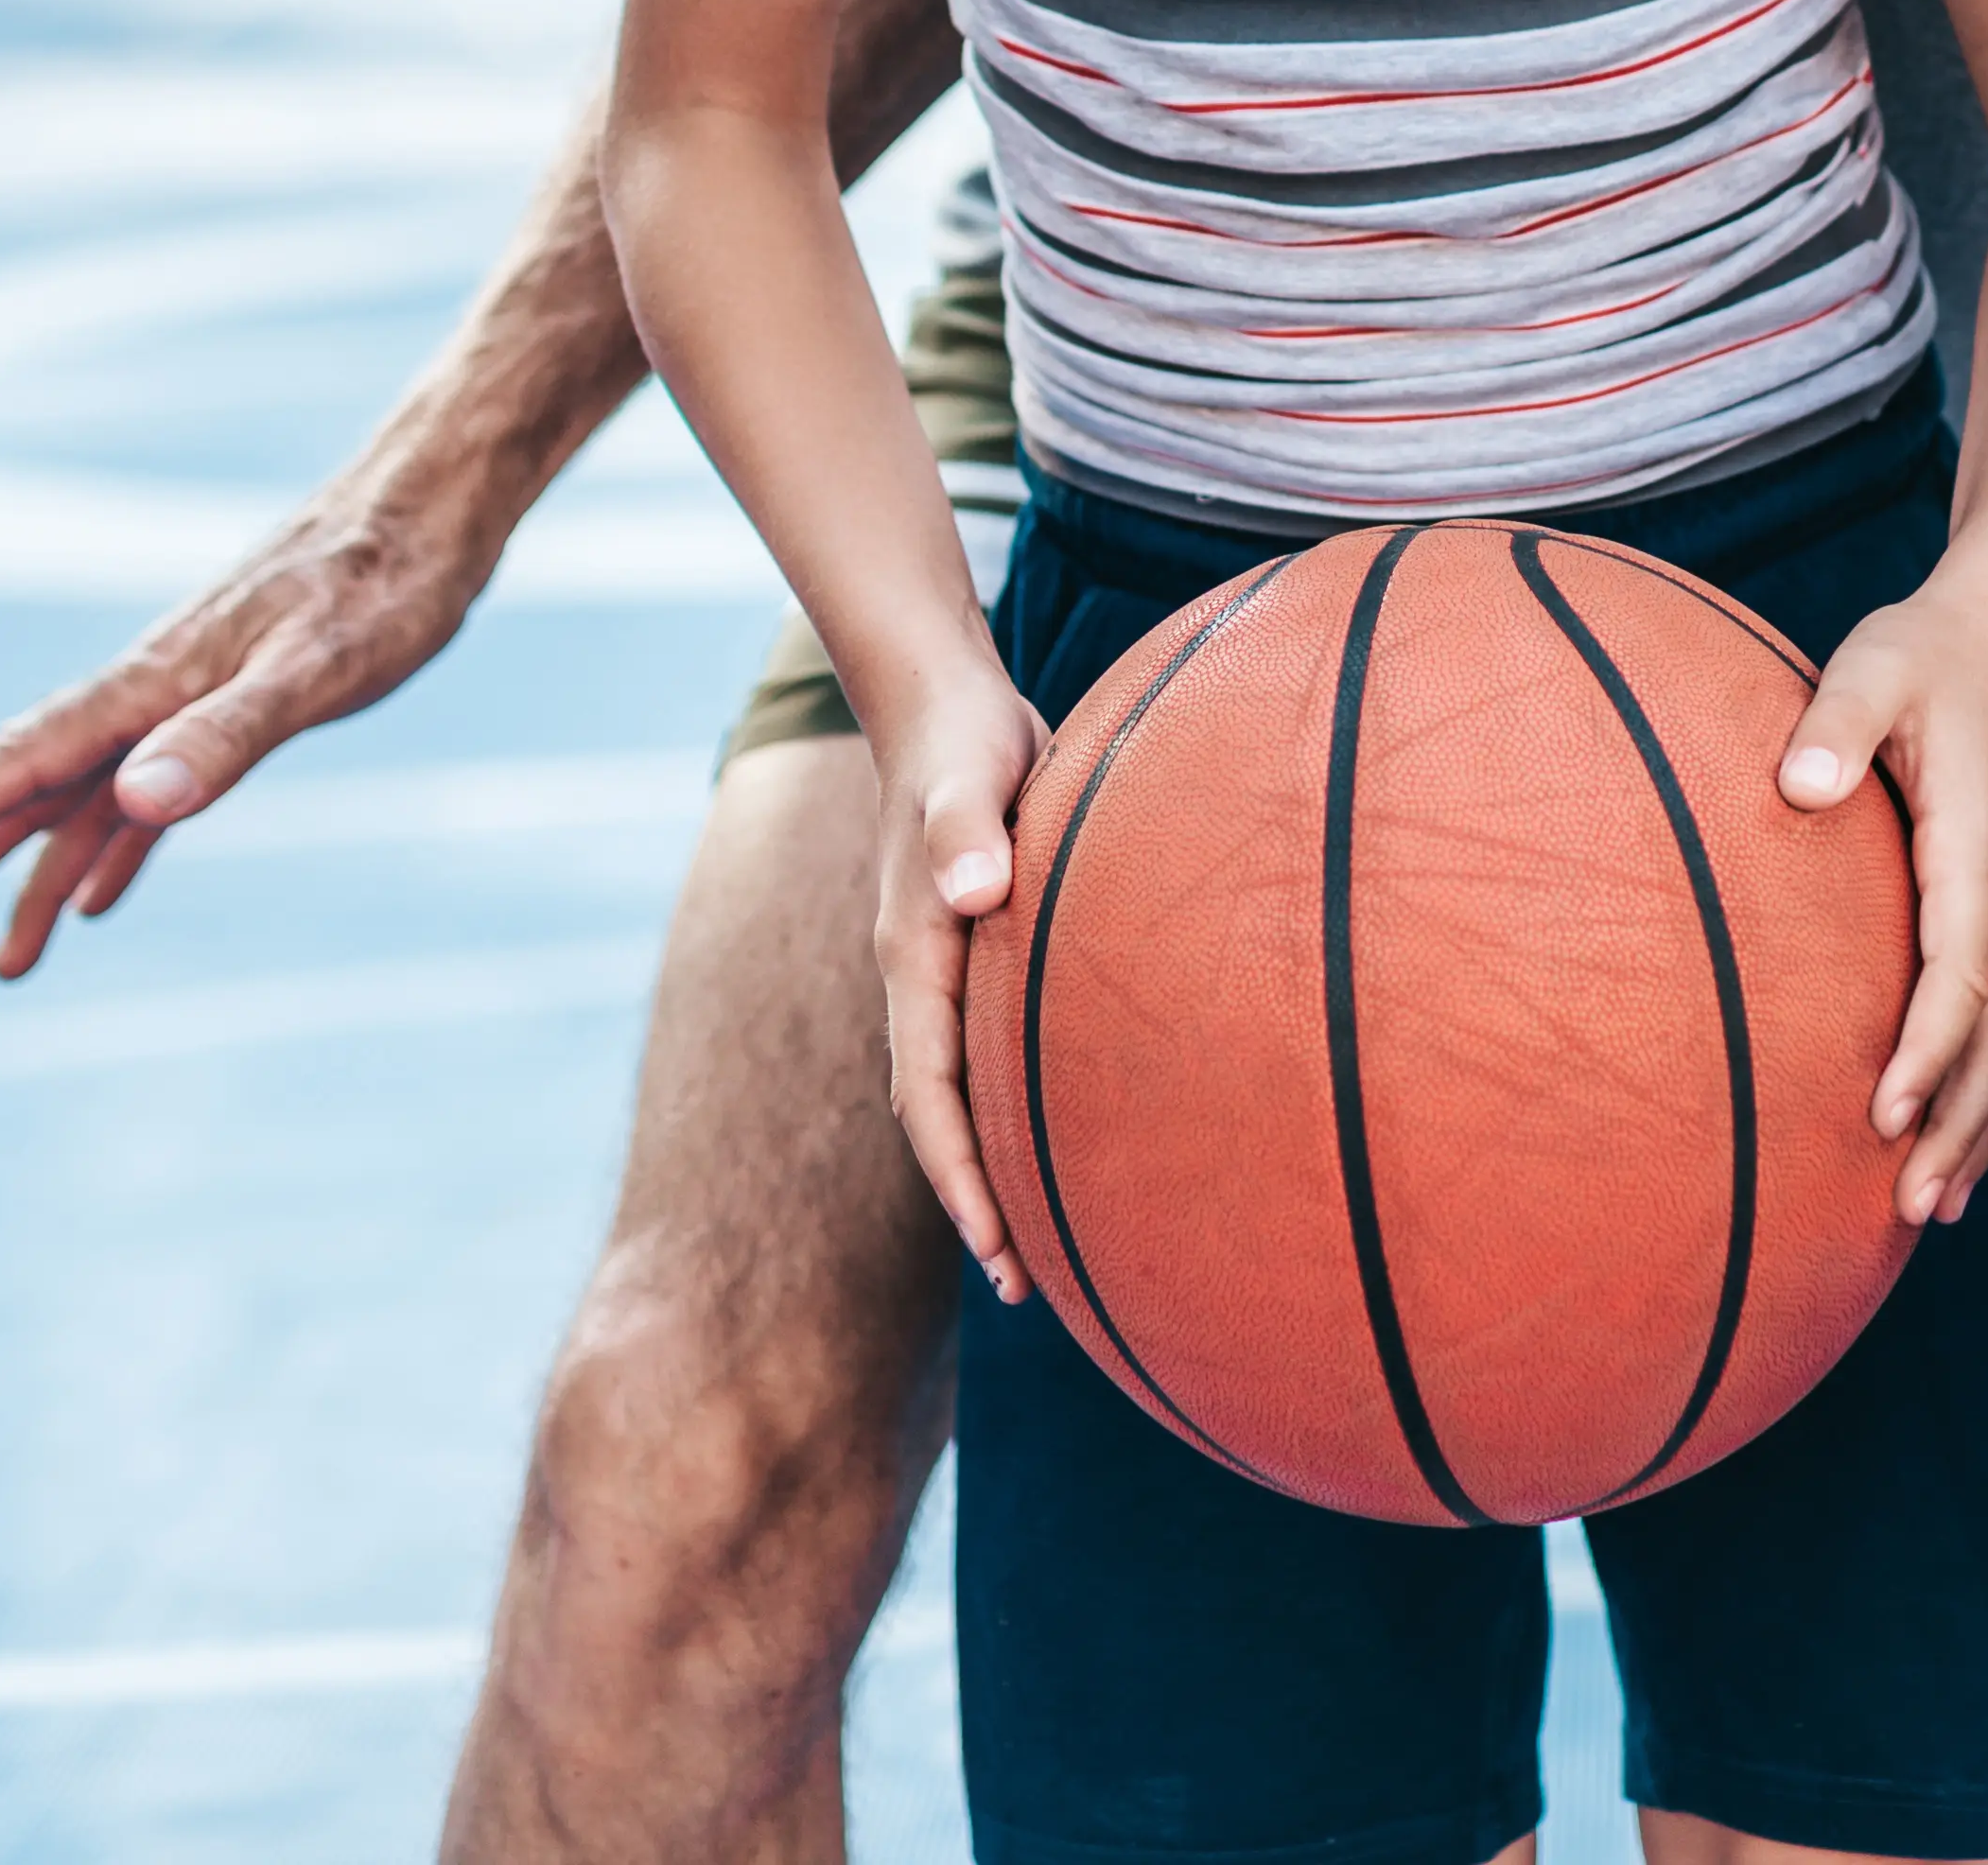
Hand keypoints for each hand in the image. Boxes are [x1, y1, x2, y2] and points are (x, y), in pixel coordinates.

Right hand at [0, 485, 487, 980]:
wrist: (429, 509)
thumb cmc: (384, 582)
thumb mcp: (318, 668)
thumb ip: (226, 734)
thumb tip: (133, 802)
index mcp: (152, 683)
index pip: (26, 759)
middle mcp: (148, 694)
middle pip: (28, 789)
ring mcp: (182, 702)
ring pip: (81, 799)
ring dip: (28, 874)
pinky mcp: (227, 711)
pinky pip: (145, 794)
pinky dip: (113, 846)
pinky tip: (99, 898)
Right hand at [872, 662, 1053, 1297]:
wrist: (945, 700)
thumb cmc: (962, 738)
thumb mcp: (968, 778)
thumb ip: (970, 830)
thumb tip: (977, 893)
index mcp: (914, 959)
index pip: (928, 1095)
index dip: (959, 1175)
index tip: (995, 1245)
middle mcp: (925, 978)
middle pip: (943, 1115)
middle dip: (978, 1200)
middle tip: (1026, 1286)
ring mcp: (954, 967)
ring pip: (969, 1088)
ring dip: (1000, 1160)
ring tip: (1052, 1237)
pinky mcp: (989, 946)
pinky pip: (998, 1047)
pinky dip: (1023, 1100)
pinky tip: (1073, 1124)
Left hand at [1776, 579, 1987, 1224]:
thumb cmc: (1926, 647)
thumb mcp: (1873, 662)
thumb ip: (1833, 723)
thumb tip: (1797, 792)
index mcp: (1980, 839)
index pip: (1960, 969)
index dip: (1925, 1050)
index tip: (1881, 1115)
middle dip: (1958, 1123)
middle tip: (1906, 1207)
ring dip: (1981, 1124)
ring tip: (1932, 1206)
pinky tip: (1957, 1144)